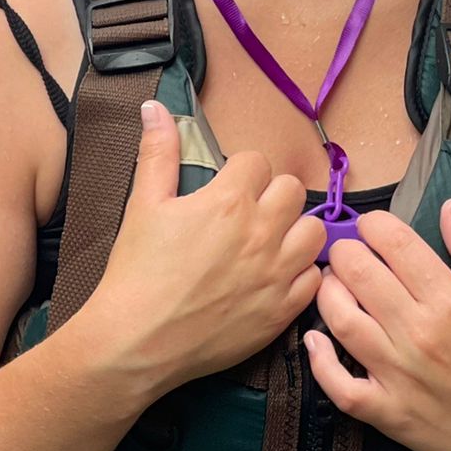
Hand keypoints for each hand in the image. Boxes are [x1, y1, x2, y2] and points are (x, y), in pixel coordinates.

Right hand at [86, 102, 322, 395]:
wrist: (137, 342)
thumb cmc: (137, 272)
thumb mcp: (143, 204)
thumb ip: (158, 152)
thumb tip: (156, 108)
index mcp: (229, 201)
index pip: (257, 162)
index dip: (240, 171)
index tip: (226, 187)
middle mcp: (261, 233)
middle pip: (292, 189)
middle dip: (271, 194)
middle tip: (248, 212)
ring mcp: (276, 274)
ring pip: (313, 231)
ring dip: (293, 230)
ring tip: (268, 240)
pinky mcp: (282, 311)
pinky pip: (314, 277)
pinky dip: (299, 273)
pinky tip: (274, 275)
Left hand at [304, 200, 450, 450]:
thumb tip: (448, 206)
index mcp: (450, 299)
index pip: (396, 244)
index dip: (374, 225)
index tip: (370, 225)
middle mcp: (419, 333)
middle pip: (360, 275)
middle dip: (345, 251)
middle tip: (346, 250)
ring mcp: (399, 375)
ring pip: (342, 322)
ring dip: (327, 293)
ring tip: (332, 282)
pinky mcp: (388, 413)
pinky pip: (340, 386)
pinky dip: (320, 362)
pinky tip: (314, 340)